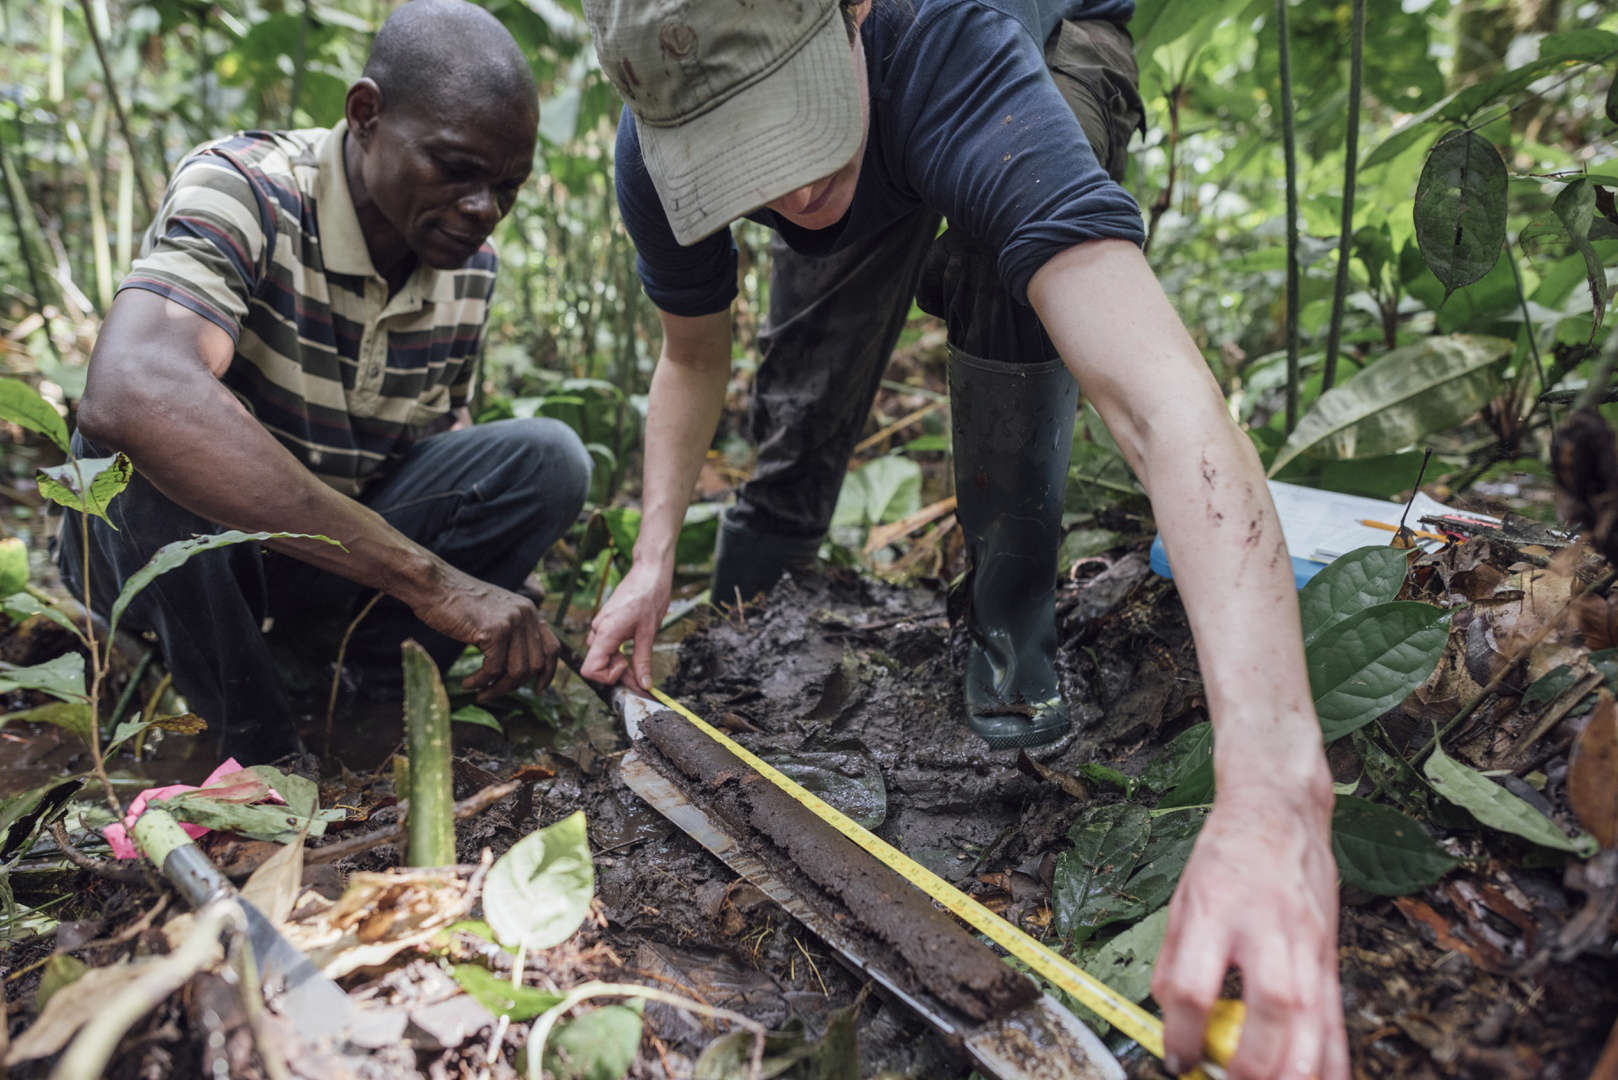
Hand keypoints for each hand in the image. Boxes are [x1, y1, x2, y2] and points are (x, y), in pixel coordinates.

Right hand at [409, 566, 559, 700]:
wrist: (434, 585)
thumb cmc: (457, 603)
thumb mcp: (494, 614)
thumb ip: (511, 633)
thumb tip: (519, 668)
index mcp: (529, 610)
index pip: (552, 647)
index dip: (549, 673)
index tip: (539, 690)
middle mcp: (526, 614)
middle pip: (536, 665)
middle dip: (515, 685)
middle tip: (492, 693)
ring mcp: (512, 622)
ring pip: (517, 671)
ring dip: (497, 688)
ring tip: (480, 692)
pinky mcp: (494, 631)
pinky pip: (494, 669)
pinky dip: (481, 682)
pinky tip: (468, 683)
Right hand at [581, 557, 670, 693]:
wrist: (649, 571)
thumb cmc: (650, 595)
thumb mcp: (649, 633)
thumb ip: (643, 661)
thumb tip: (644, 685)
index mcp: (605, 633)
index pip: (590, 670)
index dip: (607, 677)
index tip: (627, 669)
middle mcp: (598, 630)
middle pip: (596, 665)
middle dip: (618, 673)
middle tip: (641, 674)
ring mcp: (600, 625)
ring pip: (602, 656)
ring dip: (618, 663)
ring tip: (639, 659)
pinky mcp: (606, 622)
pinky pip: (606, 645)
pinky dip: (618, 653)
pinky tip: (634, 649)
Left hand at [1150, 787, 1347, 1079]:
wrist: (1279, 815)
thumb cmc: (1226, 856)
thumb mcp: (1182, 900)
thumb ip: (1172, 961)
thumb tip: (1167, 1020)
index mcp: (1216, 912)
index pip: (1193, 987)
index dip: (1182, 1033)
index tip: (1176, 1058)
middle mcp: (1267, 930)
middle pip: (1268, 1010)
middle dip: (1249, 1065)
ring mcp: (1307, 946)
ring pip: (1311, 1023)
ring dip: (1293, 1072)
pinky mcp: (1330, 960)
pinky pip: (1337, 1022)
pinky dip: (1332, 1063)